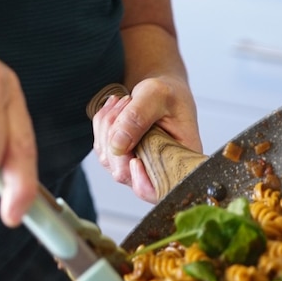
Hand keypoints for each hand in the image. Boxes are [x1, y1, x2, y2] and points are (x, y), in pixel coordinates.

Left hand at [91, 76, 200, 203]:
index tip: (134, 159)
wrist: (162, 90)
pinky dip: (103, 124)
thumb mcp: (158, 95)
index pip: (158, 190)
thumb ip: (138, 116)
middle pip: (125, 173)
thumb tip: (118, 145)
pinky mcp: (122, 157)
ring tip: (125, 101)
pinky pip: (102, 147)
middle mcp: (158, 170)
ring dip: (108, 125)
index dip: (141, 182)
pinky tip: (116, 106)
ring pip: (108, 159)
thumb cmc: (169, 94)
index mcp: (180, 161)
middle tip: (127, 103)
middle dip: (117, 135)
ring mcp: (138, 165)